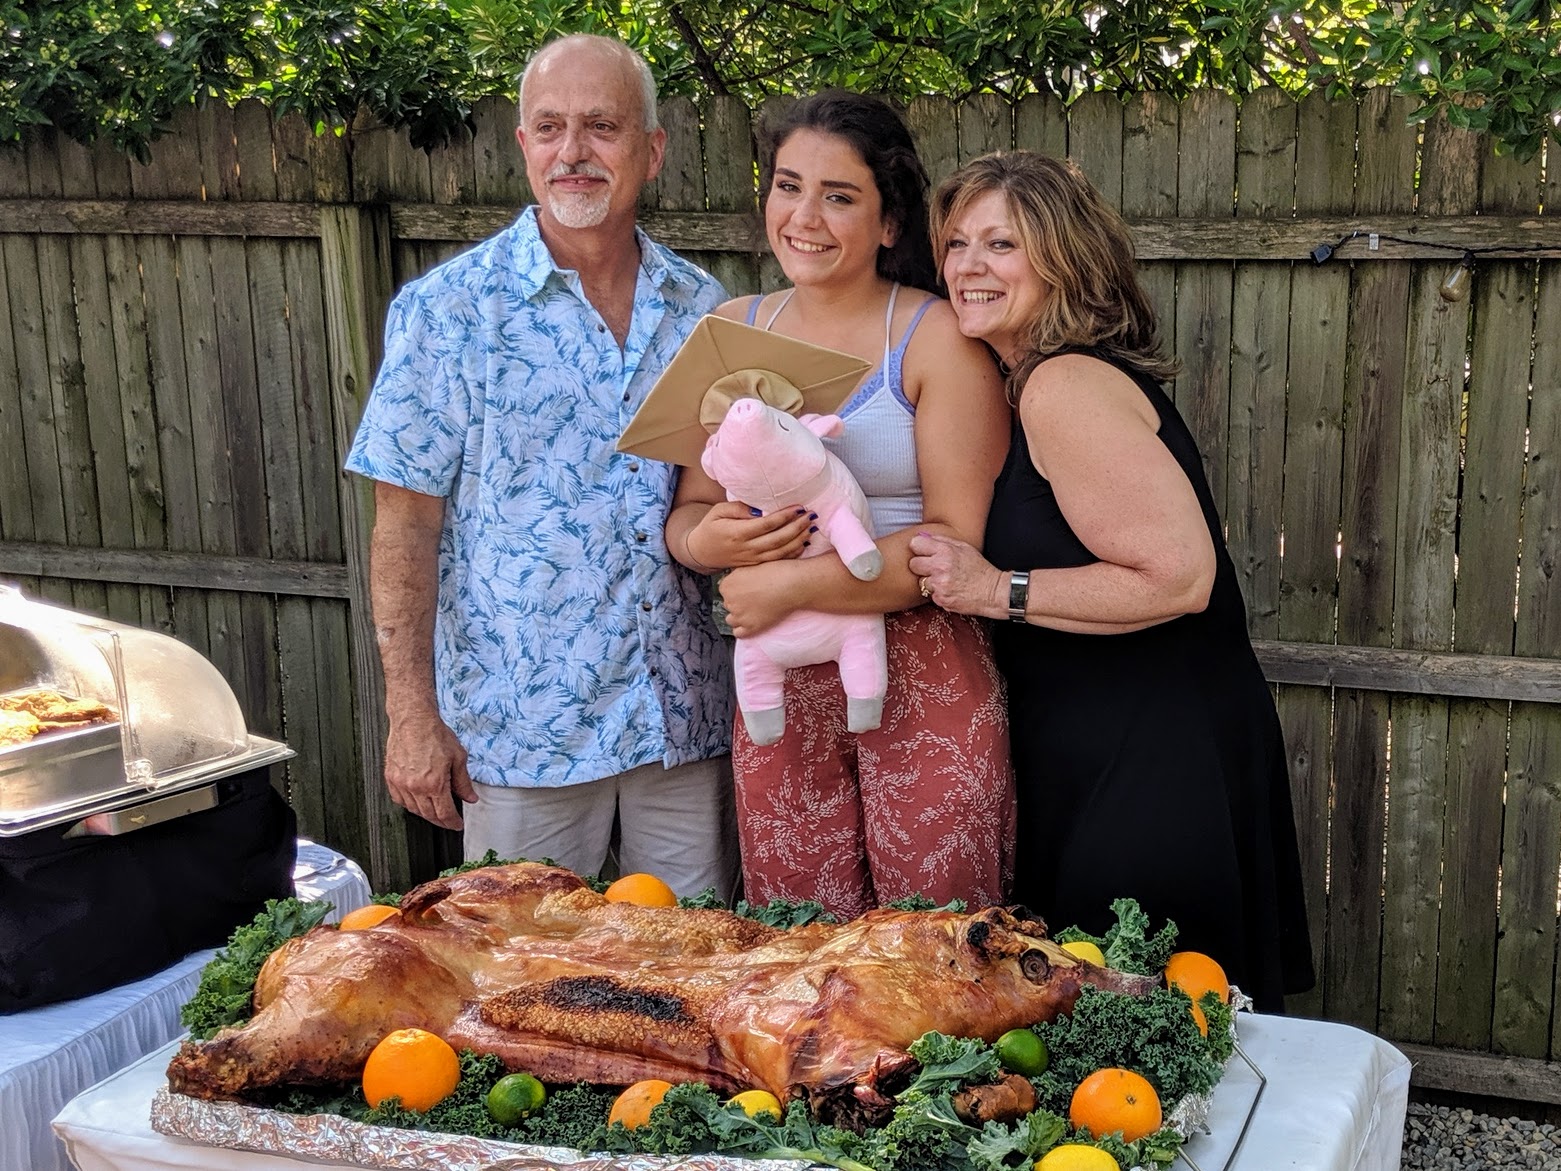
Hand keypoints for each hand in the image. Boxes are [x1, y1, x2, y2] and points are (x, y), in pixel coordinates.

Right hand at [384, 709, 476, 829]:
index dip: (453, 823)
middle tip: (449, 821)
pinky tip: (417, 801)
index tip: (457, 825)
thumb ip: (463, 782)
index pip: (444, 813)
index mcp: (434, 783)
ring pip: (413, 809)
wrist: (413, 719)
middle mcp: (415, 787)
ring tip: (435, 811)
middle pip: (429, 815)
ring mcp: (401, 783)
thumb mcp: (458, 757)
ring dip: (426, 814)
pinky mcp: (390, 778)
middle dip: (441, 821)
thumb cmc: (435, 734)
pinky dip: (409, 804)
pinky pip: (399, 800)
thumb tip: (470, 798)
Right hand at [690, 502, 813, 568]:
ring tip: (811, 527)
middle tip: (811, 515)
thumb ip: (738, 508)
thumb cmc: (711, 527)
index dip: (784, 516)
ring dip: (799, 540)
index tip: (798, 507)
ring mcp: (752, 559)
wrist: (702, 553)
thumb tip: (760, 509)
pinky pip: (778, 560)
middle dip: (797, 527)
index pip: (766, 524)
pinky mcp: (756, 565)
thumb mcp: (718, 511)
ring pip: (780, 552)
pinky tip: (804, 543)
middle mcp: (746, 548)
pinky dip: (793, 552)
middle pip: (778, 539)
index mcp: (737, 533)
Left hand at [718, 562, 800, 636]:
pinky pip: (738, 633)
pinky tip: (751, 622)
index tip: (746, 589)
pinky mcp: (750, 627)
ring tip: (752, 610)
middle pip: (728, 604)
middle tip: (754, 598)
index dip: (736, 589)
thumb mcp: (752, 565)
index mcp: (727, 584)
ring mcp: (739, 616)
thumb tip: (736, 580)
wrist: (791, 585)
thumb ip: (739, 574)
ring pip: (731, 620)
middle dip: (739, 602)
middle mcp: (730, 600)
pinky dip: (743, 629)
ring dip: (739, 616)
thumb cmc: (776, 571)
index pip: (725, 590)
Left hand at [908, 531, 1006, 618]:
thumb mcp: (964, 547)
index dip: (919, 549)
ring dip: (930, 582)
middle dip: (921, 567)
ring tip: (945, 581)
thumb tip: (922, 536)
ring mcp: (939, 584)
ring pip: (921, 582)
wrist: (993, 592)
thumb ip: (942, 540)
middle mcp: (940, 566)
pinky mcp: (940, 599)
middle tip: (933, 569)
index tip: (924, 553)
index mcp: (945, 550)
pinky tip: (950, 590)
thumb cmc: (979, 569)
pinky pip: (930, 595)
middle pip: (913, 564)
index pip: (915, 544)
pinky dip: (938, 594)